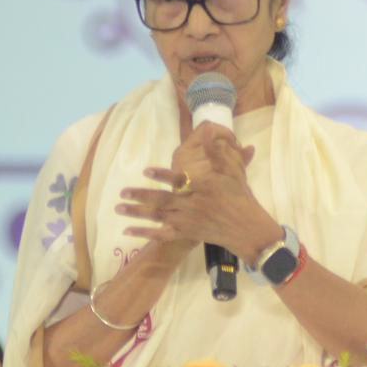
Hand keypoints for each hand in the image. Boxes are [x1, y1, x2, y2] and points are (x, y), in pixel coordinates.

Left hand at [114, 122, 279, 261]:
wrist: (247, 228)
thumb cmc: (240, 196)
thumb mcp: (233, 171)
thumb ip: (218, 153)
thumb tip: (208, 132)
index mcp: (202, 188)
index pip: (179, 181)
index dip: (162, 176)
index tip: (146, 170)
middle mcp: (192, 205)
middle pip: (163, 201)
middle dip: (141, 196)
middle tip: (122, 193)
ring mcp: (188, 222)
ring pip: (159, 217)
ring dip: (138, 213)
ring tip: (119, 208)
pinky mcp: (185, 234)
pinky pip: (162, 235)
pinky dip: (145, 234)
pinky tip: (128, 231)